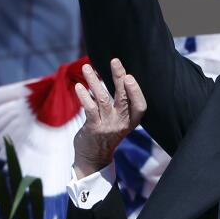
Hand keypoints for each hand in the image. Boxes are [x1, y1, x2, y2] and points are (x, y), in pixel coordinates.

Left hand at [72, 58, 147, 177]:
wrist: (93, 157)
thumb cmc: (106, 133)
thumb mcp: (119, 121)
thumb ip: (120, 102)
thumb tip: (116, 74)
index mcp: (131, 120)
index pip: (140, 106)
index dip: (136, 91)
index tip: (130, 76)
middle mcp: (121, 123)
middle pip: (123, 98)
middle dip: (119, 77)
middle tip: (115, 61)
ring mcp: (107, 126)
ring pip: (103, 99)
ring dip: (94, 81)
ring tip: (87, 67)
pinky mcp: (93, 128)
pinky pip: (89, 108)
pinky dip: (84, 96)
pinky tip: (79, 86)